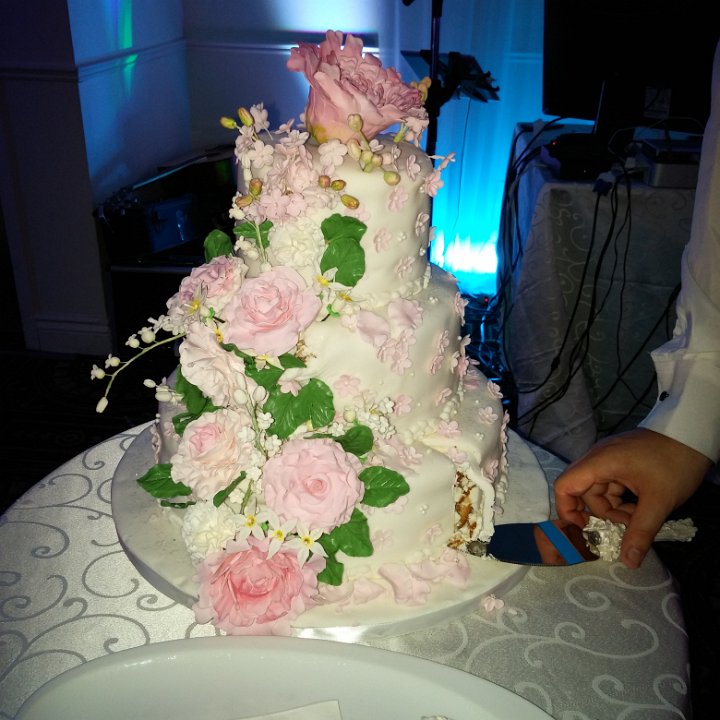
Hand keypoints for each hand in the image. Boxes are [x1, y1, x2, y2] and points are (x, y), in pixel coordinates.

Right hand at [554, 429, 711, 568]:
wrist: (693, 434)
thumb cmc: (674, 464)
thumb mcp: (659, 502)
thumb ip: (640, 532)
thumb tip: (628, 562)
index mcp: (599, 462)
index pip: (565, 486)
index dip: (567, 511)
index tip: (584, 530)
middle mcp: (597, 458)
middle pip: (583, 492)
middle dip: (600, 515)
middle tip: (622, 531)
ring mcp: (608, 458)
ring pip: (599, 491)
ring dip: (613, 509)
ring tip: (638, 520)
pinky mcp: (619, 460)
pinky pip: (610, 484)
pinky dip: (620, 500)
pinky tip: (640, 508)